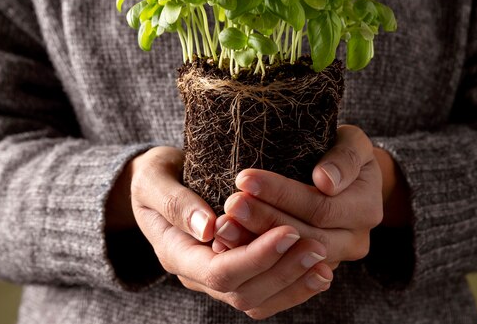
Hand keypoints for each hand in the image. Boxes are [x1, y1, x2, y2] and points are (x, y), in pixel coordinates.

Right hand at [110, 146, 333, 319]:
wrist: (156, 185)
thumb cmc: (154, 176)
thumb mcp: (153, 180)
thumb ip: (175, 202)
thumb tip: (208, 227)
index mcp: (175, 253)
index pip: (220, 271)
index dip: (257, 256)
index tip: (289, 230)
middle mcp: (196, 274)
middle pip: (243, 292)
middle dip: (282, 271)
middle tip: (316, 244)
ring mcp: (215, 277)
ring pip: (257, 300)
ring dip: (293, 283)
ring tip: (323, 260)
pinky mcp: (234, 271)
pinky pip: (264, 292)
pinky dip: (293, 285)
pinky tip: (318, 269)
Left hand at [213, 125, 408, 264]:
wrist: (348, 178)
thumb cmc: (343, 151)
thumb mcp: (353, 142)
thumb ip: (344, 158)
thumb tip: (326, 180)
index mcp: (366, 209)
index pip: (320, 207)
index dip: (282, 194)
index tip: (245, 178)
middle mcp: (355, 241)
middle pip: (305, 236)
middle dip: (264, 219)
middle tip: (230, 203)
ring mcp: (335, 258)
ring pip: (291, 257)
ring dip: (254, 242)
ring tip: (224, 225)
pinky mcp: (312, 267)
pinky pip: (283, 267)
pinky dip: (255, 255)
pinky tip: (228, 244)